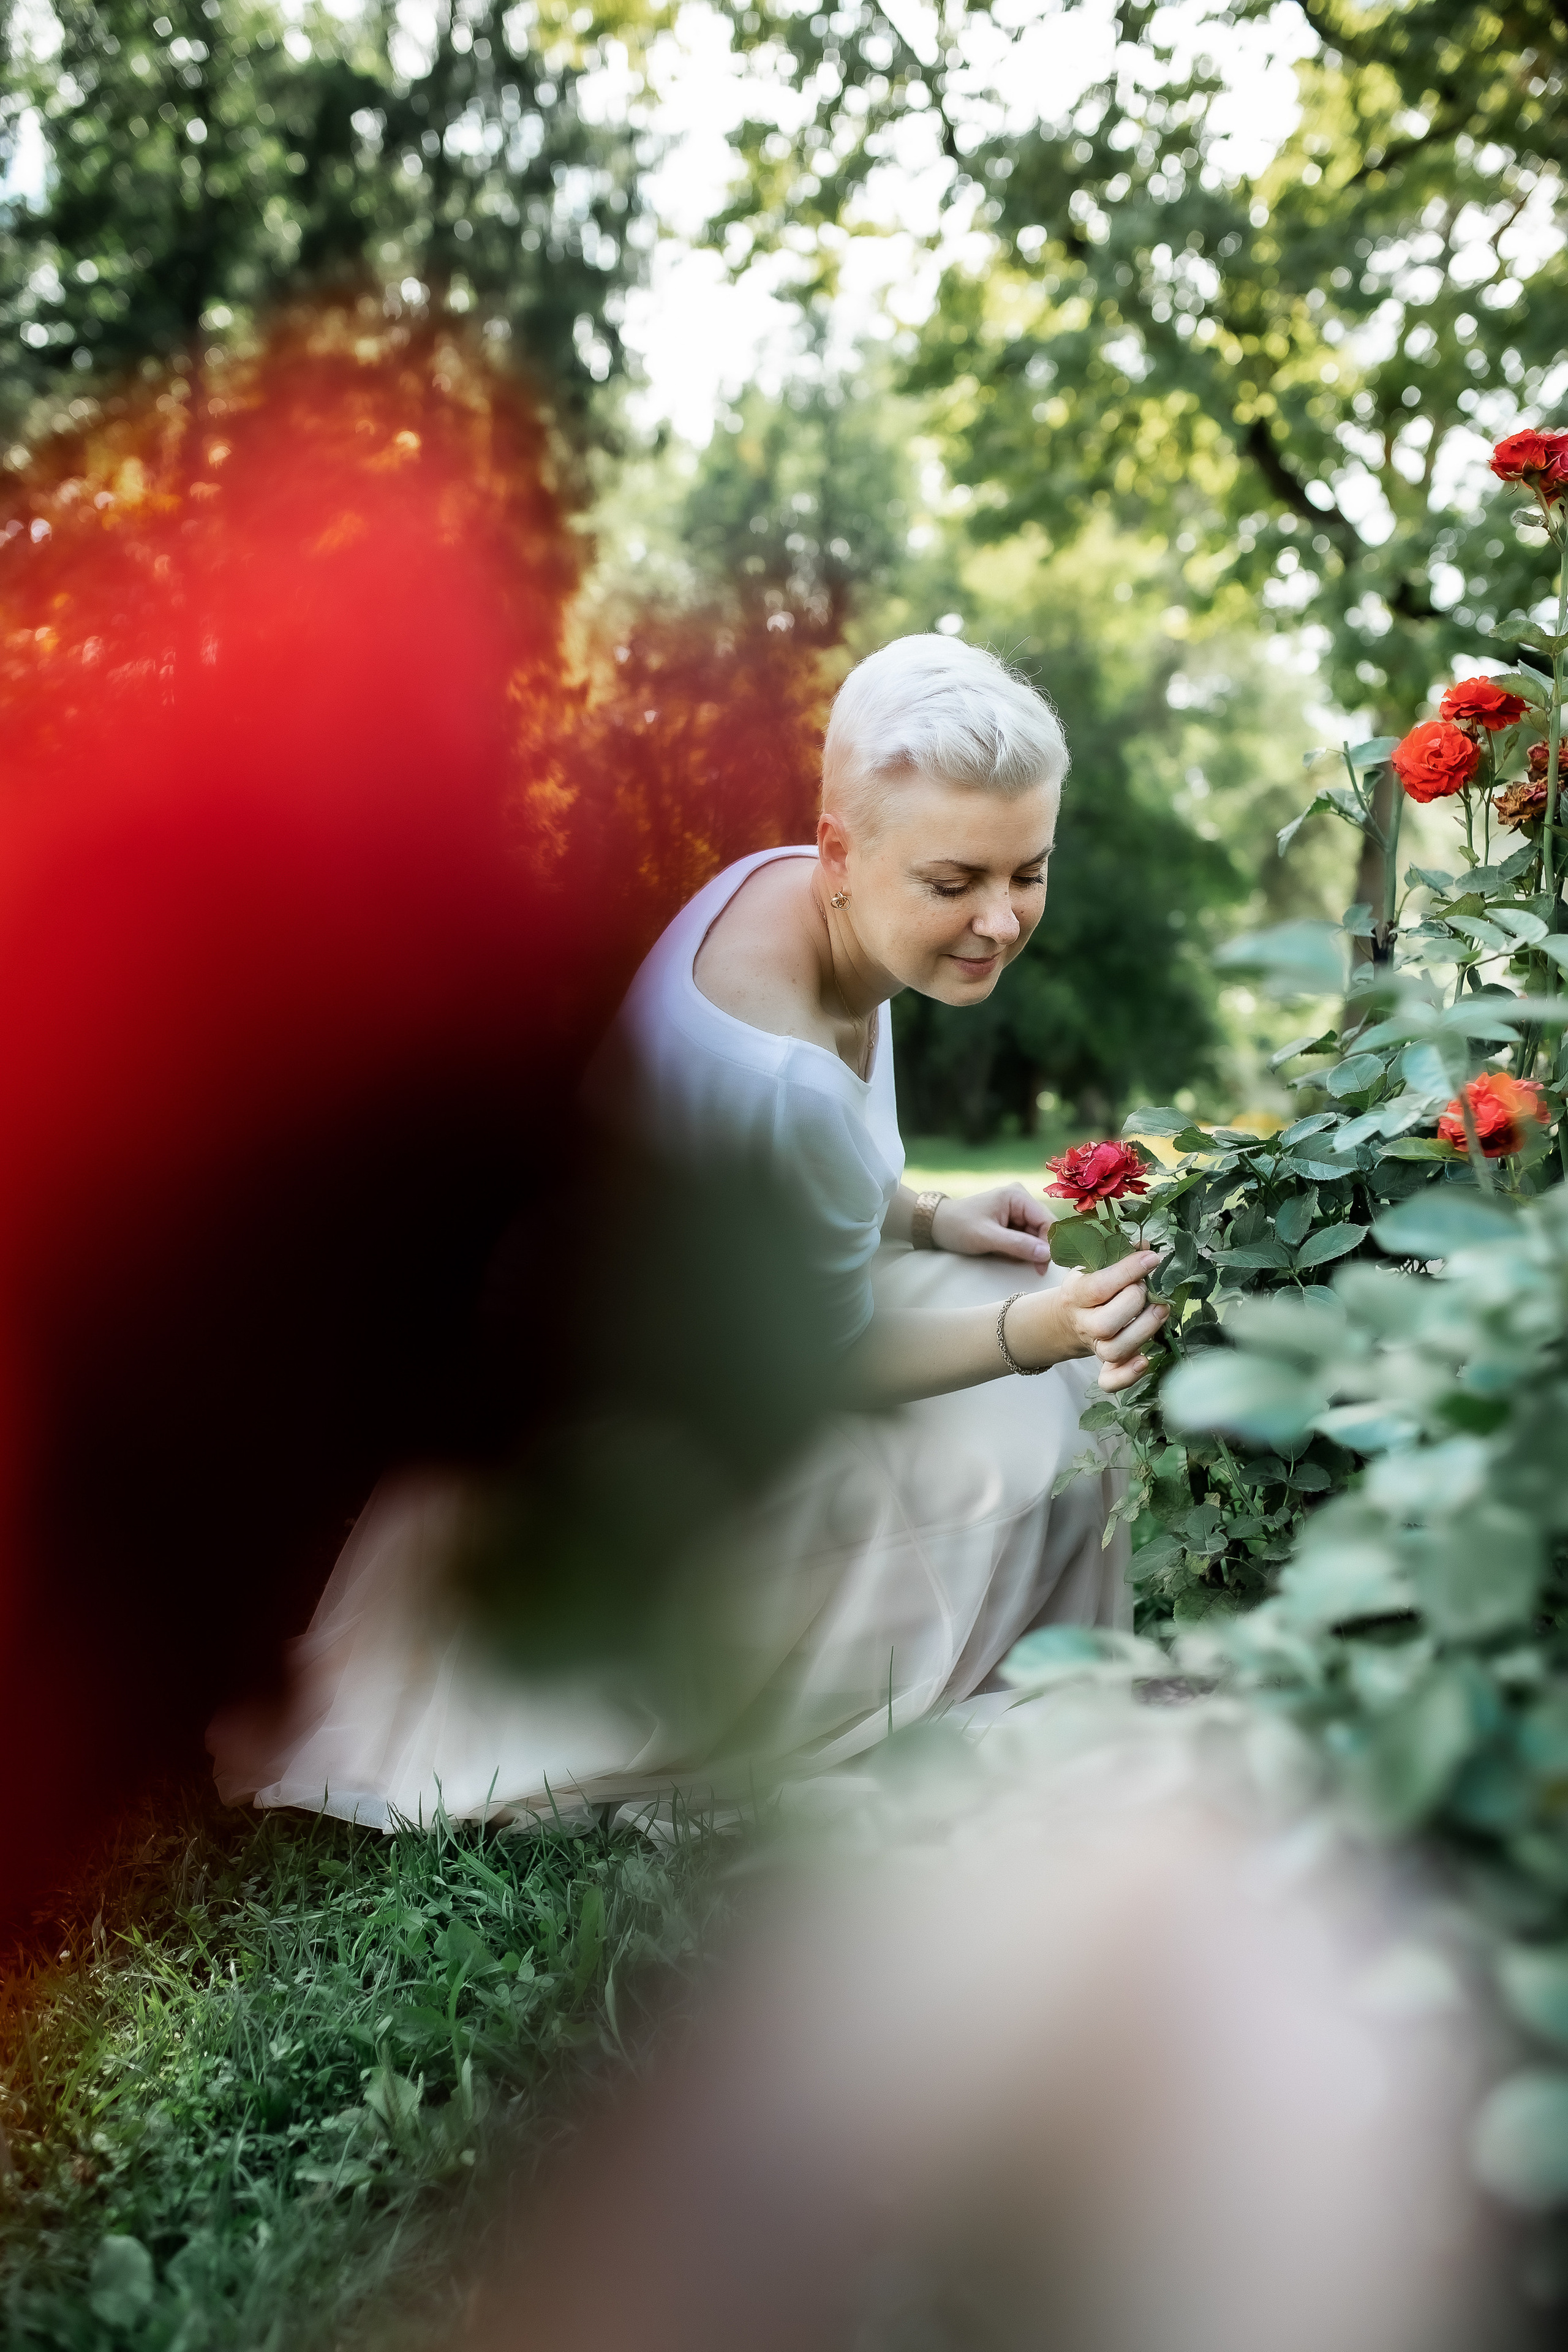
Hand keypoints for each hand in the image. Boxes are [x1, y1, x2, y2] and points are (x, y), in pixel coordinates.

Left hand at [931, 1183, 1051, 1270]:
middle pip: (1044, 1228)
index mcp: (1017, 1196)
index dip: (1051, 1242)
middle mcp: (1021, 1200)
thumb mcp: (987, 1237)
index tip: (1047, 1264)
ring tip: (1011, 1259)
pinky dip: (1020, 1250)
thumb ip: (1018, 1245)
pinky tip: (1007, 1255)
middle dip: (1039, 1249)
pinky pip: (1025, 1238)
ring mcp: (1016, 1211)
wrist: (936, 1225)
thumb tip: (1047, 1254)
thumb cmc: (958, 1227)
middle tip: (1036, 1270)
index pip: (1047, 1220)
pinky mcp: (1011, 1221)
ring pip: (1036, 1236)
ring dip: (1028, 1252)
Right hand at [1007, 1251, 1167, 1391]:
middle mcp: (1083, 1323)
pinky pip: (1109, 1381)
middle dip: (1133, 1302)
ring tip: (1161, 1310)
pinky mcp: (1104, 1366)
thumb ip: (1117, 1254)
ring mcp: (1094, 1346)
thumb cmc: (1089, 1289)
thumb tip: (1147, 1242)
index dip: (1127, 1272)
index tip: (1152, 1257)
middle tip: (1148, 1288)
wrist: (1068, 1319)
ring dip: (1142, 1331)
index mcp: (1076, 1295)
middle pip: (1105, 1324)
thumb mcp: (1093, 1266)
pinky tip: (1145, 1360)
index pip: (1099, 1287)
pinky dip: (1127, 1376)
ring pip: (1113, 1350)